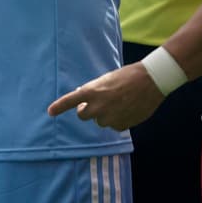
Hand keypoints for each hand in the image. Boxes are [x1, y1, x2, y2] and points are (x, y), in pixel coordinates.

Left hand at [47, 63, 164, 130]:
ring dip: (105, 114)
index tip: (50, 112)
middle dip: (87, 110)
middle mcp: (98, 106)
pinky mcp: (121, 125)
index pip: (71, 101)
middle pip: (82, 116)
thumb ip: (94, 91)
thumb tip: (86, 101)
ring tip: (119, 102)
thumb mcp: (106, 80)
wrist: (151, 81)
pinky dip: (118, 119)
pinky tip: (128, 108)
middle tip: (96, 103)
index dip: (59, 107)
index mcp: (93, 91)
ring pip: (100, 121)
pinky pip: (114, 126)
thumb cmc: (128, 76)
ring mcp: (109, 117)